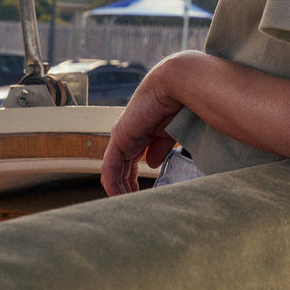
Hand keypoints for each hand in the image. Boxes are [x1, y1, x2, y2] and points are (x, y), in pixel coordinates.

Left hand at [101, 61, 182, 195]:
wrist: (176, 83)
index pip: (133, 161)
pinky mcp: (119, 139)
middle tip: (135, 206)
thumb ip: (160, 148)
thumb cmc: (180, 102)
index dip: (136, 179)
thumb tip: (152, 165)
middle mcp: (130, 135)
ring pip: (115, 171)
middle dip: (127, 187)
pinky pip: (110, 168)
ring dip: (121, 190)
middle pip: (122, 168)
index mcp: (143, 132)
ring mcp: (122, 137)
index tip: (144, 195)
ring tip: (129, 207)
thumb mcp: (171, 132)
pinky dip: (113, 184)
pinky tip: (120, 197)